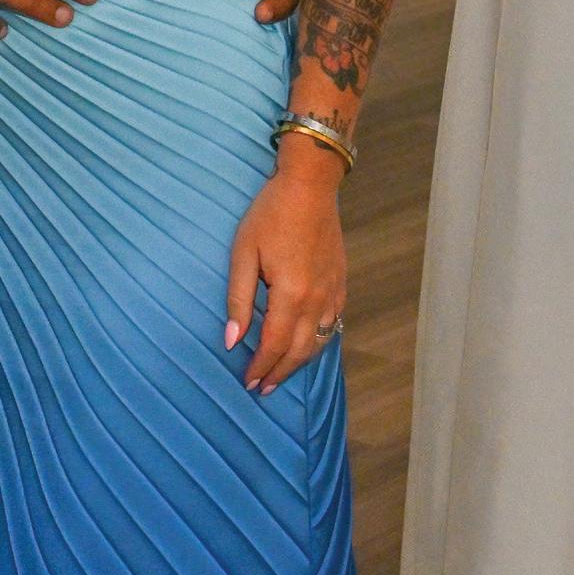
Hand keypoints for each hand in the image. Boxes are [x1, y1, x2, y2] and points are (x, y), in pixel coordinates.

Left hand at [226, 156, 346, 396]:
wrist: (309, 186)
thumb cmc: (270, 214)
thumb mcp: (244, 252)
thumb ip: (239, 299)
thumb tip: (232, 340)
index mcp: (291, 295)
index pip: (275, 345)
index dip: (261, 367)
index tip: (247, 382)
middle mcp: (317, 301)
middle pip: (299, 351)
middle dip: (279, 373)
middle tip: (262, 388)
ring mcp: (333, 294)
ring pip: (319, 343)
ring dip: (299, 362)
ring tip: (281, 374)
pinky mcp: (341, 284)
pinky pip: (332, 325)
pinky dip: (318, 343)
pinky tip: (306, 345)